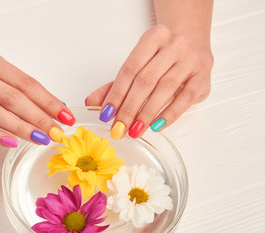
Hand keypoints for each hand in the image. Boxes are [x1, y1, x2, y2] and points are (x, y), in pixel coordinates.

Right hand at [0, 48, 74, 146]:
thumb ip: (19, 89)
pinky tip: (12, 143)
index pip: (27, 83)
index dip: (49, 101)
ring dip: (22, 128)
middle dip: (39, 118)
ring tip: (41, 139)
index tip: (66, 117)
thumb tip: (54, 109)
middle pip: (13, 98)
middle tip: (56, 133)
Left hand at [86, 24, 213, 138]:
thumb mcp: (137, 64)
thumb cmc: (160, 57)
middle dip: (129, 108)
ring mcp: (191, 60)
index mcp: (153, 38)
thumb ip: (114, 84)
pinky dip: (169, 114)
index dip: (116, 93)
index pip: (129, 69)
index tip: (106, 114)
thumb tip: (91, 103)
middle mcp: (173, 46)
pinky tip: (156, 126)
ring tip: (134, 131)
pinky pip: (185, 99)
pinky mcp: (203, 77)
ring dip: (147, 114)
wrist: (193, 43)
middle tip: (118, 128)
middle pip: (146, 81)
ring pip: (165, 89)